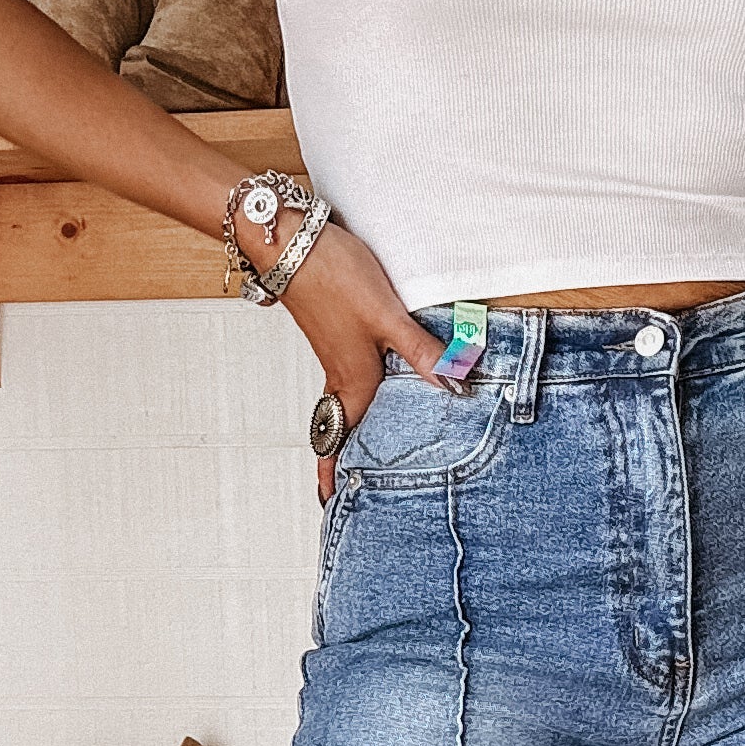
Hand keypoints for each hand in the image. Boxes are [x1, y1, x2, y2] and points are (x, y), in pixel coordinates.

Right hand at [284, 220, 454, 500]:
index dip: (333, 476)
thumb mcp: (387, 318)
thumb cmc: (333, 277)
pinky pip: (349, 376)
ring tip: (367, 450)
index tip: (328, 506)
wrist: (289, 239)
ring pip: (347, 402)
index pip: (340, 443)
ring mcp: (336, 353)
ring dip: (354, 428)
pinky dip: (361, 394)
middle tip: (350, 489)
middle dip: (347, 459)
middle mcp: (341, 374)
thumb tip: (455, 387)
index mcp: (352, 382)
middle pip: (343, 427)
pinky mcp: (336, 332)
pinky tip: (378, 387)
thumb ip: (422, 353)